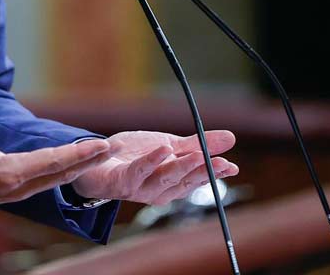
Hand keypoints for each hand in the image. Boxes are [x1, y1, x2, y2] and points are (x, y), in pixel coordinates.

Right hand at [0, 104, 110, 221]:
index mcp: (8, 174)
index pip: (51, 162)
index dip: (78, 153)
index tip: (100, 145)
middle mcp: (17, 187)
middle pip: (61, 173)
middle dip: (88, 161)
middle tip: (112, 147)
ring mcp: (16, 192)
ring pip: (56, 179)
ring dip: (79, 167)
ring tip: (100, 155)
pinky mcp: (13, 191)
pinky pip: (47, 181)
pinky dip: (64, 172)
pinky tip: (73, 167)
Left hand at [70, 130, 238, 204]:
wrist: (97, 159)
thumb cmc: (134, 156)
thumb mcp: (170, 145)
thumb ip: (198, 144)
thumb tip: (231, 138)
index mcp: (173, 183)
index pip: (198, 179)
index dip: (215, 174)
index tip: (232, 166)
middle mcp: (159, 190)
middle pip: (184, 181)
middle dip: (203, 171)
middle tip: (221, 162)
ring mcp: (140, 188)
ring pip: (164, 178)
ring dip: (182, 167)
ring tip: (198, 154)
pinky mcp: (122, 181)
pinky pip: (138, 171)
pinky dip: (151, 160)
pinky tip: (163, 148)